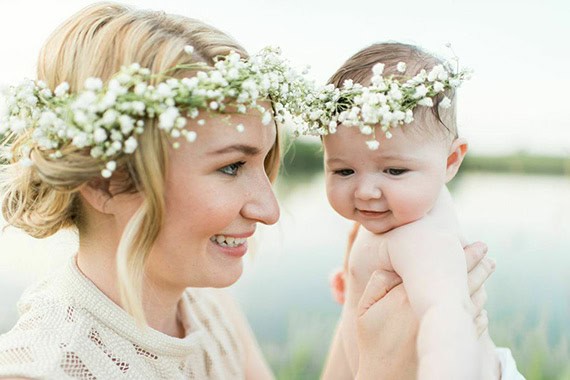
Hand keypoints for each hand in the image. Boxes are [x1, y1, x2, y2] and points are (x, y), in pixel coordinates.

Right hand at [354, 241, 493, 378]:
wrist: (388, 379)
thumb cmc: (373, 343)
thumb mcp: (365, 310)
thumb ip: (377, 282)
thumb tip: (394, 264)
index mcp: (409, 296)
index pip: (439, 267)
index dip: (457, 252)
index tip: (466, 241)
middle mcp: (433, 309)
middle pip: (463, 280)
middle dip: (477, 263)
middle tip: (485, 251)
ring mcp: (449, 328)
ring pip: (475, 299)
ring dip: (482, 282)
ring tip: (487, 269)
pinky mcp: (458, 344)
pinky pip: (478, 322)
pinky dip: (482, 308)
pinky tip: (481, 301)